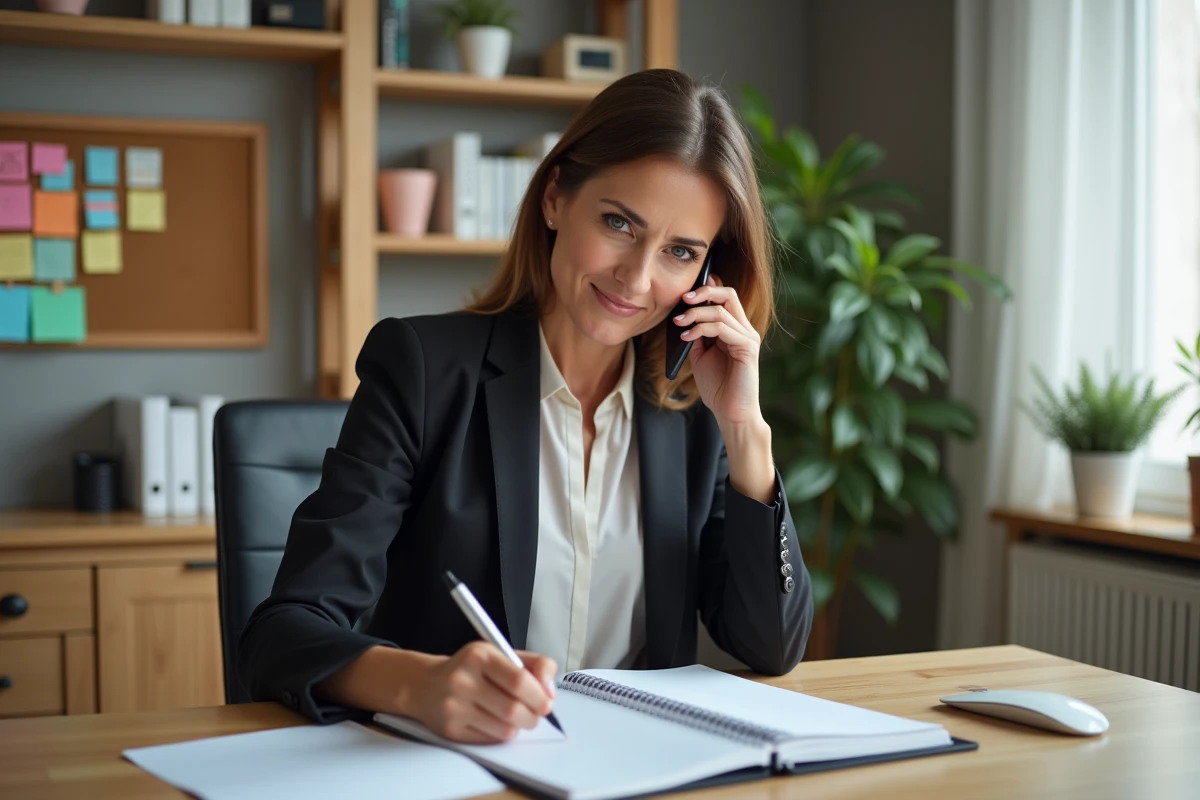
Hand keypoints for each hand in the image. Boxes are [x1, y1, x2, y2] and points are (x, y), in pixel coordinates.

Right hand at [408, 641, 556, 743]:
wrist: (426, 685)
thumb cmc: (472, 669)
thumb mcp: (501, 654)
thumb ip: (534, 665)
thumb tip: (550, 692)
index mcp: (479, 655)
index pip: (520, 680)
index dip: (539, 696)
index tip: (546, 702)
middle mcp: (463, 679)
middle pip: (514, 709)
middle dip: (533, 716)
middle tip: (535, 714)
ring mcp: (454, 706)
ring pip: (505, 729)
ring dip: (518, 727)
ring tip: (515, 717)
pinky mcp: (451, 730)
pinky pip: (490, 740)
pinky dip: (501, 734)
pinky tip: (495, 722)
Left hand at [673, 275, 763, 427]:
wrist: (730, 412)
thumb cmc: (717, 387)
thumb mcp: (700, 355)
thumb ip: (697, 335)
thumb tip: (684, 315)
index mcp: (734, 329)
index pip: (725, 297)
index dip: (708, 287)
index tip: (685, 292)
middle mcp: (744, 329)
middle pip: (728, 294)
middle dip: (703, 291)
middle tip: (683, 298)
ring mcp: (748, 337)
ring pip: (721, 310)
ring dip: (695, 314)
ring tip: (678, 322)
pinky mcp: (747, 348)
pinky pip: (722, 328)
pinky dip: (701, 329)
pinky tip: (687, 336)